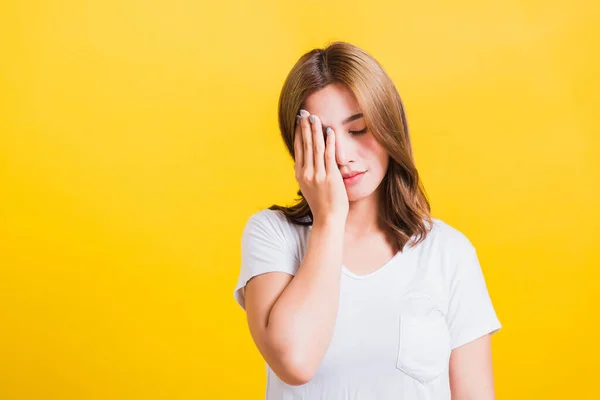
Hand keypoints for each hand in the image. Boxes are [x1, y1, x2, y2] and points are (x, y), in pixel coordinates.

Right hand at [293, 109, 348, 223]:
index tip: (299, 121)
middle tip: (304, 113)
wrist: (328, 219)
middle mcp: (307, 173)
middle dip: (305, 127)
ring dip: (315, 131)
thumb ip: (303, 175)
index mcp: (300, 174)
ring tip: (315, 117)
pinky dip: (329, 142)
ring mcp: (318, 175)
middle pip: (306, 145)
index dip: (299, 133)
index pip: (299, 149)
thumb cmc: (321, 205)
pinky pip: (329, 156)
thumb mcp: (307, 188)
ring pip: (316, 148)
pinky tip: (329, 131)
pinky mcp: (330, 177)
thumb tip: (298, 164)